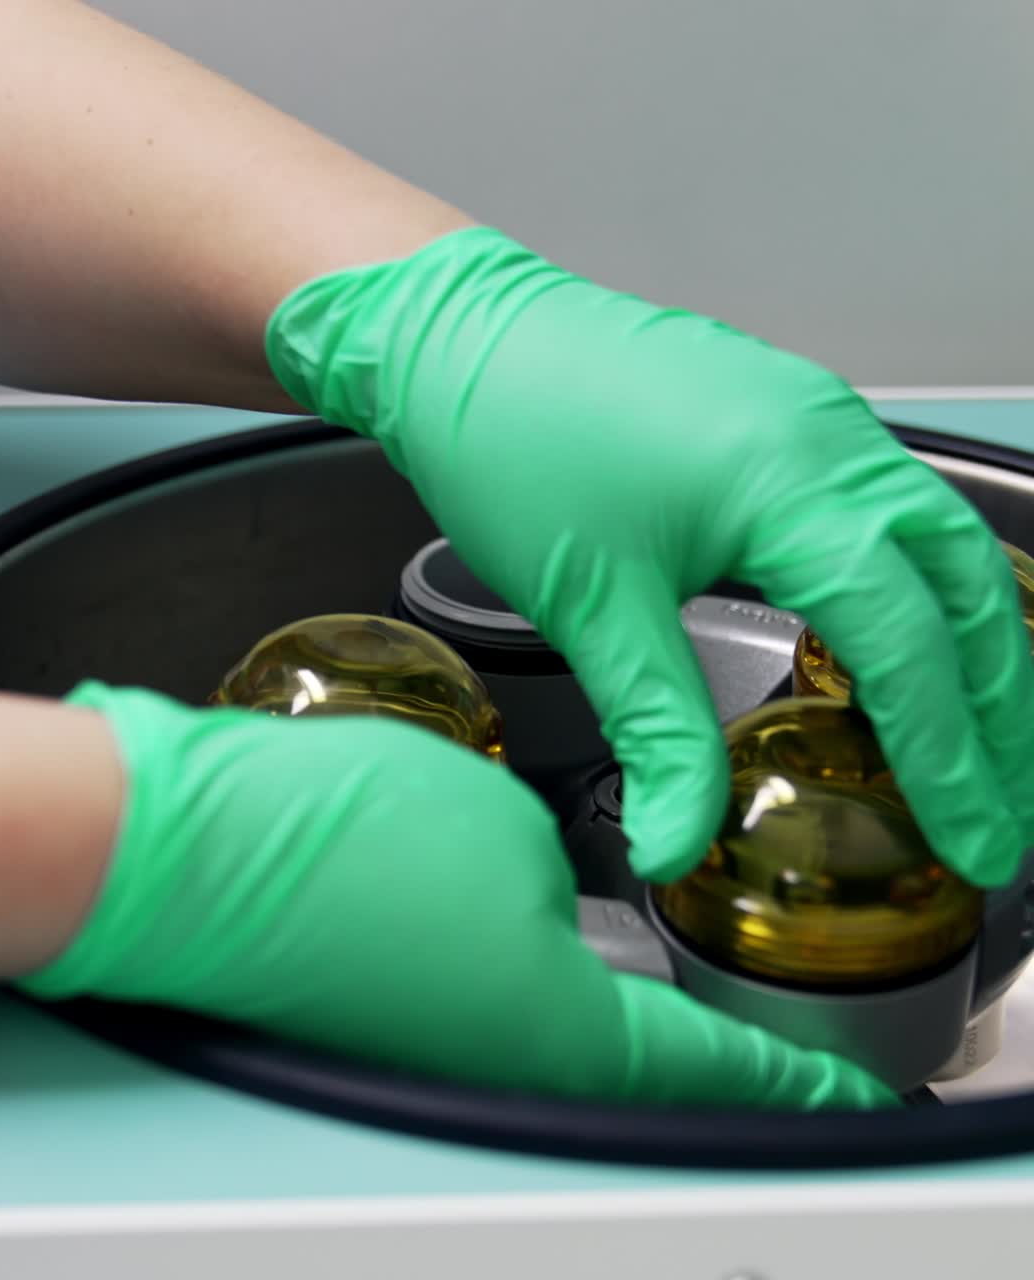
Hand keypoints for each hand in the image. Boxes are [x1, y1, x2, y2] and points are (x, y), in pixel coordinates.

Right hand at [20, 683, 893, 1108]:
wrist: (177, 853)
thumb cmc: (326, 842)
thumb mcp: (504, 827)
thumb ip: (559, 874)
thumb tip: (547, 895)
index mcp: (556, 1041)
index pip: (715, 1077)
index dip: (788, 1080)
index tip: (833, 1090)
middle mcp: (493, 1071)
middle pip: (634, 1077)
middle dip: (702, 1050)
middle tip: (746, 1018)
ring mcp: (430, 1052)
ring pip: (551, 1043)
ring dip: (604, 1006)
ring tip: (639, 966)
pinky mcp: (375, 1017)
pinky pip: (477, 1010)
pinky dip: (518, 980)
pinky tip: (511, 933)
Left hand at [266, 228, 1033, 887]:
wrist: (458, 340)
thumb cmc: (514, 448)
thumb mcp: (590, 608)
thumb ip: (656, 732)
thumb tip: (676, 844)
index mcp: (794, 486)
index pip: (908, 642)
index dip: (951, 757)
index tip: (977, 841)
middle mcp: (831, 439)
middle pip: (967, 588)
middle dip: (1000, 708)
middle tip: (1007, 807)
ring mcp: (816, 415)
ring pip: (941, 541)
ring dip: (972, 646)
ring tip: (979, 743)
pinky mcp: (786, 412)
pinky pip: (889, 507)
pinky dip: (918, 587)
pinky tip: (897, 641)